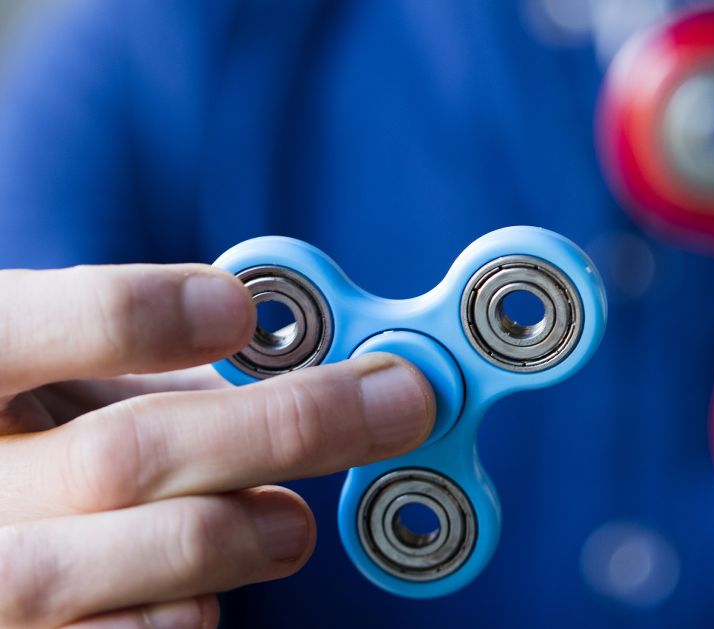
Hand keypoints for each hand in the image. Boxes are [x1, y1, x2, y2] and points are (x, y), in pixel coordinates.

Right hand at [0, 264, 435, 627]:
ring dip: (245, 535)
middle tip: (400, 400)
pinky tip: (207, 592)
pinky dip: (188, 613)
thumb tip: (303, 351)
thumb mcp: (58, 384)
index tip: (239, 308)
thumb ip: (148, 367)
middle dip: (289, 425)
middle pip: (125, 457)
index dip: (131, 317)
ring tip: (293, 523)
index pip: (13, 330)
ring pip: (139, 558)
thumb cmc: (34, 445)